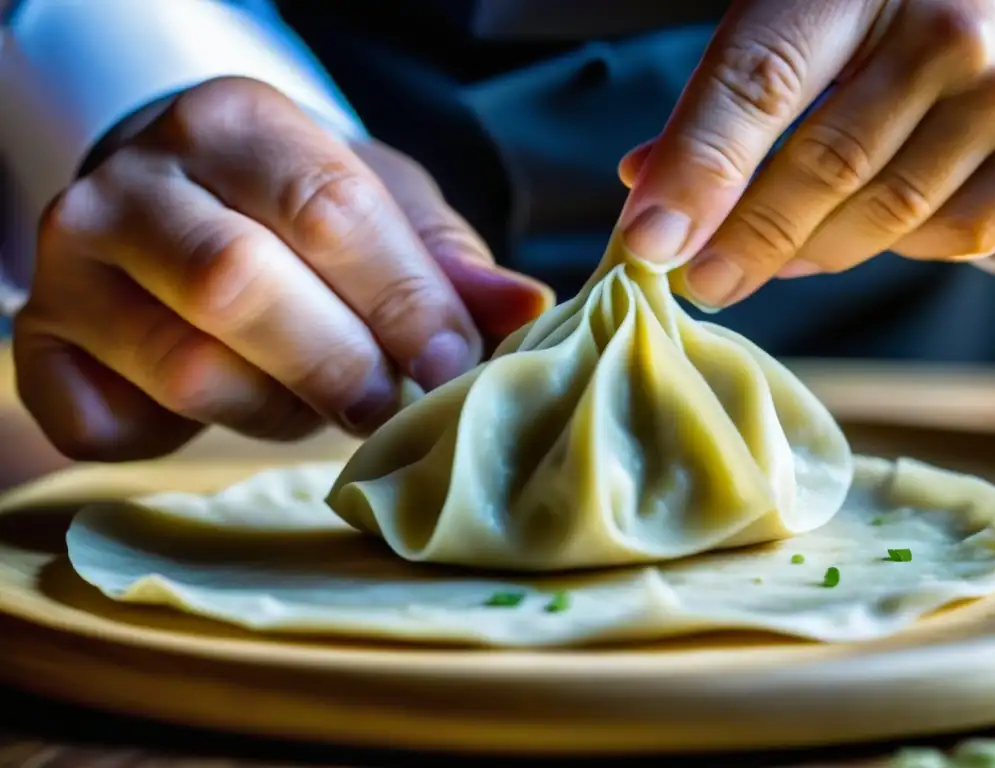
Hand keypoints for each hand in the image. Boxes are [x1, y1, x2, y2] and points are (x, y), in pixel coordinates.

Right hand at [14, 78, 551, 460]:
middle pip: (240, 285)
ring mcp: (70, 265)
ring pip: (188, 369)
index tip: (453, 366)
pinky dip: (182, 441)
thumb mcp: (382, 206)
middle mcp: (134, 182)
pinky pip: (114, 428)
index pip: (328, 212)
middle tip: (391, 406)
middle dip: (340, 365)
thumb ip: (444, 258)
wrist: (178, 206)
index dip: (404, 303)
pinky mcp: (39, 346)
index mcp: (234, 124)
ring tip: (317, 400)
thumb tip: (523, 308)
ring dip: (278, 408)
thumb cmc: (294, 209)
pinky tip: (226, 406)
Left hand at [618, 0, 994, 307]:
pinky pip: (951, 234)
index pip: (760, 79)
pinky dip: (892, 248)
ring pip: (883, 211)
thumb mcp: (796, 27)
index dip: (698, 169)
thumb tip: (647, 186)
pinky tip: (853, 232)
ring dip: (806, 252)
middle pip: (824, 162)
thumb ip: (725, 102)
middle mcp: (946, 24)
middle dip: (745, 239)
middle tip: (698, 284)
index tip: (650, 241)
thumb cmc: (881, 24)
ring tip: (761, 261)